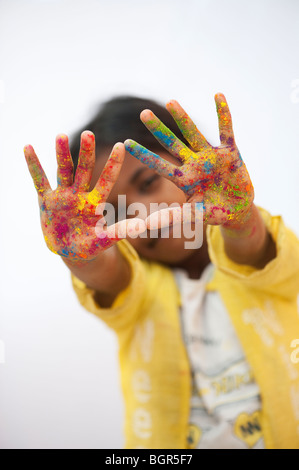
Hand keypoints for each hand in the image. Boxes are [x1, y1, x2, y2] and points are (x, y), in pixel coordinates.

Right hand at [24, 132, 145, 261]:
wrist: (70, 252)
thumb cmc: (91, 245)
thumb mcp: (105, 239)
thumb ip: (120, 231)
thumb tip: (143, 227)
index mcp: (96, 202)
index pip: (106, 180)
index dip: (113, 164)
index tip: (121, 146)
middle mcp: (80, 194)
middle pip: (84, 170)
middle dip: (86, 153)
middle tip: (89, 134)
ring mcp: (63, 196)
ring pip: (63, 171)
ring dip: (61, 154)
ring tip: (61, 135)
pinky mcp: (47, 200)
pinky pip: (39, 180)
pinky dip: (34, 165)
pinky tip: (28, 147)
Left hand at [125, 93, 253, 226]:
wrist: (238, 210)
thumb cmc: (213, 213)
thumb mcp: (194, 214)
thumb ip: (173, 216)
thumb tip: (146, 225)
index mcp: (183, 179)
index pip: (159, 165)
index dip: (144, 155)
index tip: (126, 143)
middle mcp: (194, 164)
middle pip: (172, 144)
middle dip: (158, 130)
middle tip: (143, 114)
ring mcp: (211, 156)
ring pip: (194, 133)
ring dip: (183, 118)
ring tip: (170, 102)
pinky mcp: (230, 152)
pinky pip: (226, 130)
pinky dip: (223, 114)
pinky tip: (218, 96)